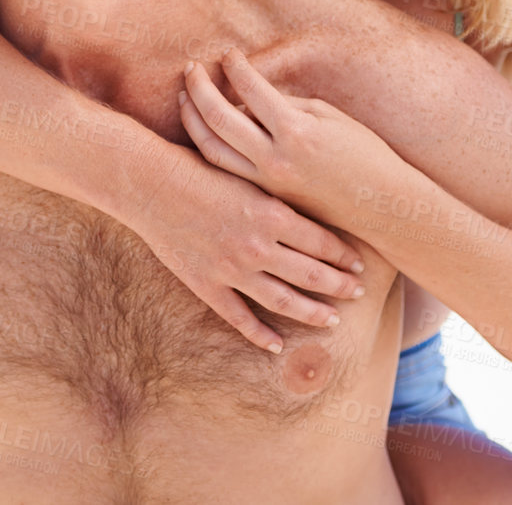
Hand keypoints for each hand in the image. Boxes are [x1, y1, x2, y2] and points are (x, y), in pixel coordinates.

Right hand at [128, 140, 366, 354]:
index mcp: (272, 214)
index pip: (323, 242)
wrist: (151, 182)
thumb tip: (310, 190)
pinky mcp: (207, 285)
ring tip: (332, 320)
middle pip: (312, 275)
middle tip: (357, 291)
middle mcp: (258, 246)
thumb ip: (276, 190)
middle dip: (339, 285)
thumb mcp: (246, 171)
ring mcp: (233, 270)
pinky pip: (240, 318)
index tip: (360, 263)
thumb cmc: (198, 167)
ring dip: (312, 313)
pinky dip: (260, 335)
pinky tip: (276, 345)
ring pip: (284, 301)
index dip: (345, 255)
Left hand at [178, 48, 382, 220]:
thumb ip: (286, 105)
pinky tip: (202, 130)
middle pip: (218, 118)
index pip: (251, 89)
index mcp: (296, 131)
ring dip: (192, 120)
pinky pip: (225, 170)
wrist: (382, 207)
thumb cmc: (365, 154)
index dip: (235, 66)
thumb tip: (247, 97)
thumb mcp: (330, 118)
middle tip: (191, 69)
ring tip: (184, 97)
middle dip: (198, 88)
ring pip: (211, 149)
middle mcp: (275, 158)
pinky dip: (208, 146)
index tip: (228, 54)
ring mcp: (267, 182)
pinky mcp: (266, 197)